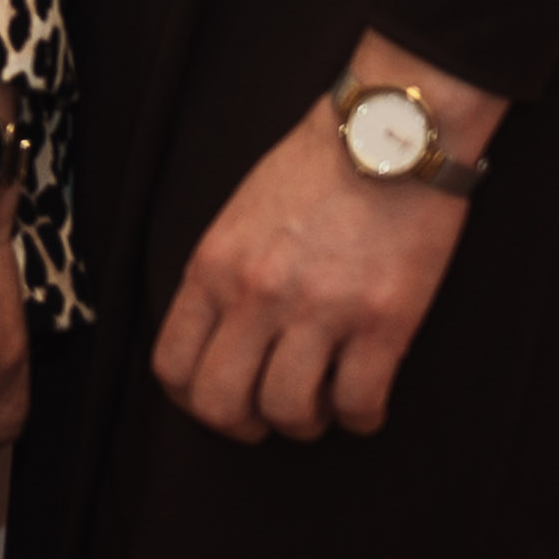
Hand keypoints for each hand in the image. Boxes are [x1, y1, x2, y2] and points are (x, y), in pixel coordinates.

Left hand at [152, 31, 496, 441]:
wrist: (386, 134)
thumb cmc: (313, 170)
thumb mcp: (237, 217)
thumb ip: (220, 276)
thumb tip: (215, 336)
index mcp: (213, 266)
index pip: (173, 364)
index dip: (192, 399)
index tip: (219, 400)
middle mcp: (256, 295)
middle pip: (222, 403)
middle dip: (242, 425)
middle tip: (267, 416)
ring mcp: (320, 311)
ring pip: (290, 413)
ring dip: (306, 422)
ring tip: (322, 404)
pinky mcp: (383, 322)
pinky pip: (361, 405)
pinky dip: (361, 417)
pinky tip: (365, 401)